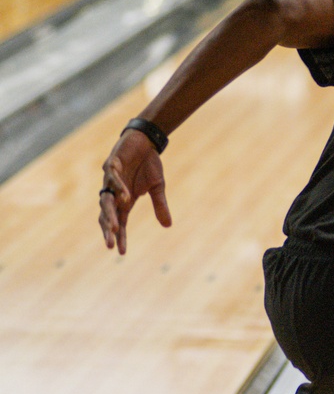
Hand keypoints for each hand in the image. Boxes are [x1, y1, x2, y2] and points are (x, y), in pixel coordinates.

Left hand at [99, 130, 171, 254]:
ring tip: (115, 228)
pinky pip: (112, 178)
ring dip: (109, 214)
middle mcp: (115, 192)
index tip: (121, 252)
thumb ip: (159, 205)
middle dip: (108, 230)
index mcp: (125, 200)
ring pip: (106, 200)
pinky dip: (118, 188)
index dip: (120, 237)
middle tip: (110, 244)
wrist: (146, 141)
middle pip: (107, 215)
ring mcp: (111, 179)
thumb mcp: (157, 187)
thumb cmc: (149, 164)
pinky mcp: (112, 164)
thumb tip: (168, 226)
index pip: (120, 222)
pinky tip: (125, 197)